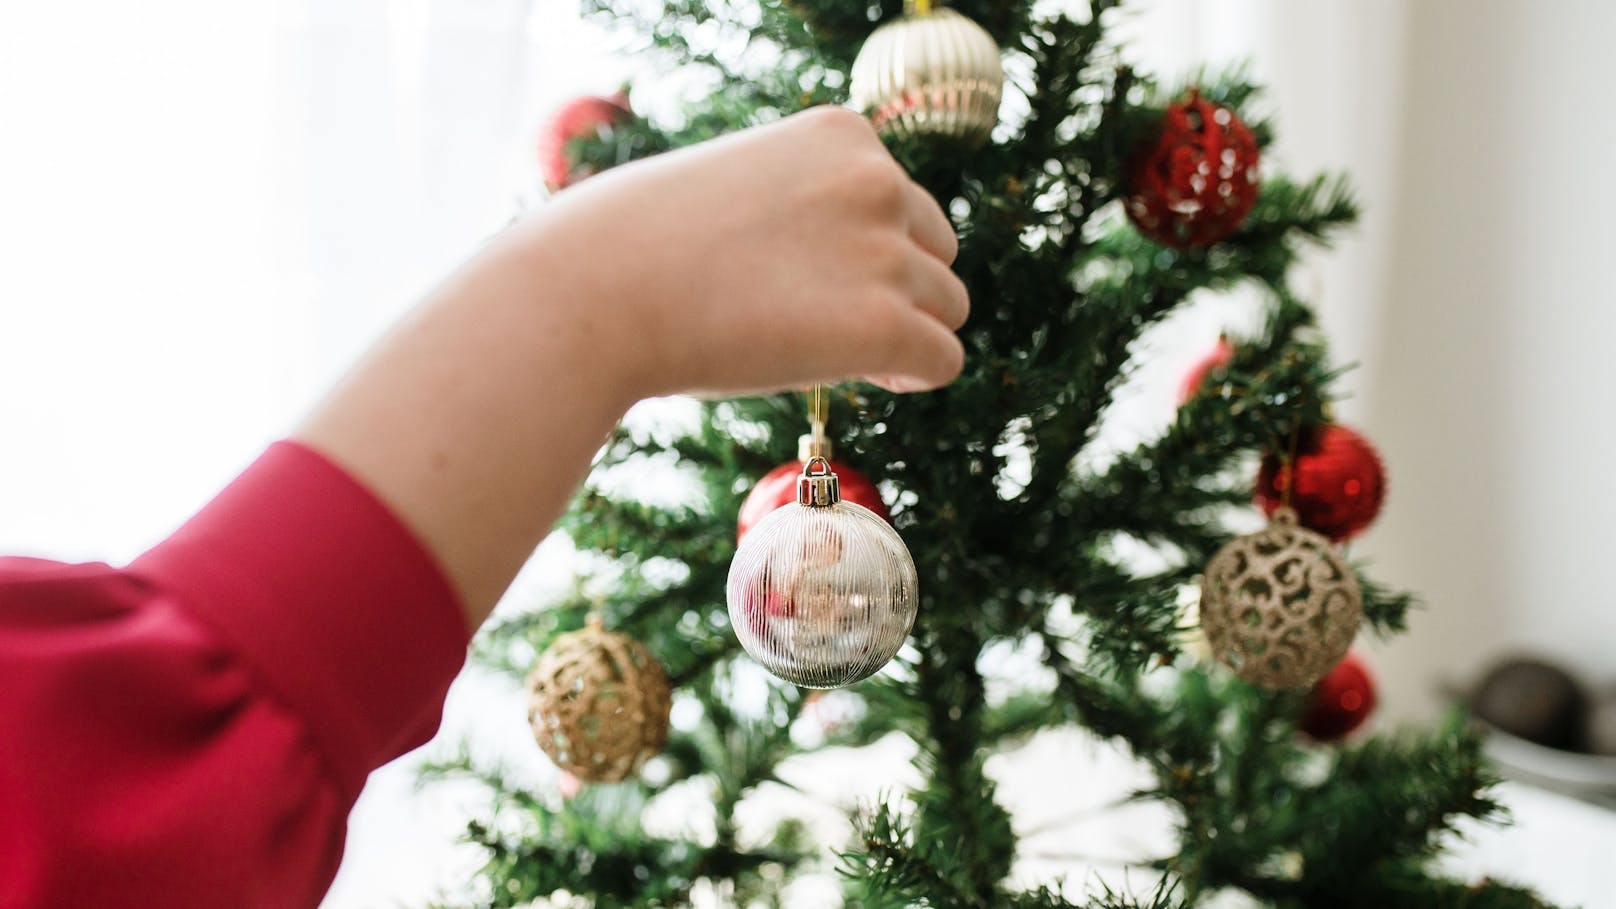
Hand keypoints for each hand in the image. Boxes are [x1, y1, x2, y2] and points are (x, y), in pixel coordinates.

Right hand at [517, 106, 969, 398]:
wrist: (595, 289)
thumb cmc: (637, 243)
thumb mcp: (734, 184)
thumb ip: (801, 205)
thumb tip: (842, 269)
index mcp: (843, 134)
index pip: (899, 198)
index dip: (865, 249)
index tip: (809, 277)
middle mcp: (878, 180)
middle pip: (937, 250)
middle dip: (895, 288)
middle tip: (819, 322)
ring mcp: (886, 252)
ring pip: (946, 306)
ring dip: (903, 333)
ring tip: (828, 351)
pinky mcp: (883, 325)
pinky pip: (944, 360)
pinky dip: (915, 375)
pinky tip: (868, 378)